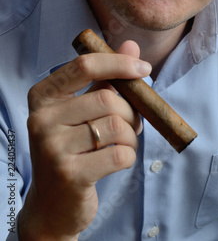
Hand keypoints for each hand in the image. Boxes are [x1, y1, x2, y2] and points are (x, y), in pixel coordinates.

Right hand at [18, 41, 151, 240]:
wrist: (52, 205)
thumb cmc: (73, 147)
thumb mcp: (83, 109)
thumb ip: (106, 77)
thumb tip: (131, 45)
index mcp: (43, 96)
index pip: (84, 66)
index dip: (119, 63)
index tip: (144, 69)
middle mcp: (41, 119)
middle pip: (107, 99)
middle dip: (131, 111)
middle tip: (132, 123)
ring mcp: (52, 148)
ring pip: (117, 126)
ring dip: (131, 135)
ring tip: (123, 142)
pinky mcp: (70, 174)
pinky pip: (120, 153)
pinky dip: (129, 155)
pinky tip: (117, 160)